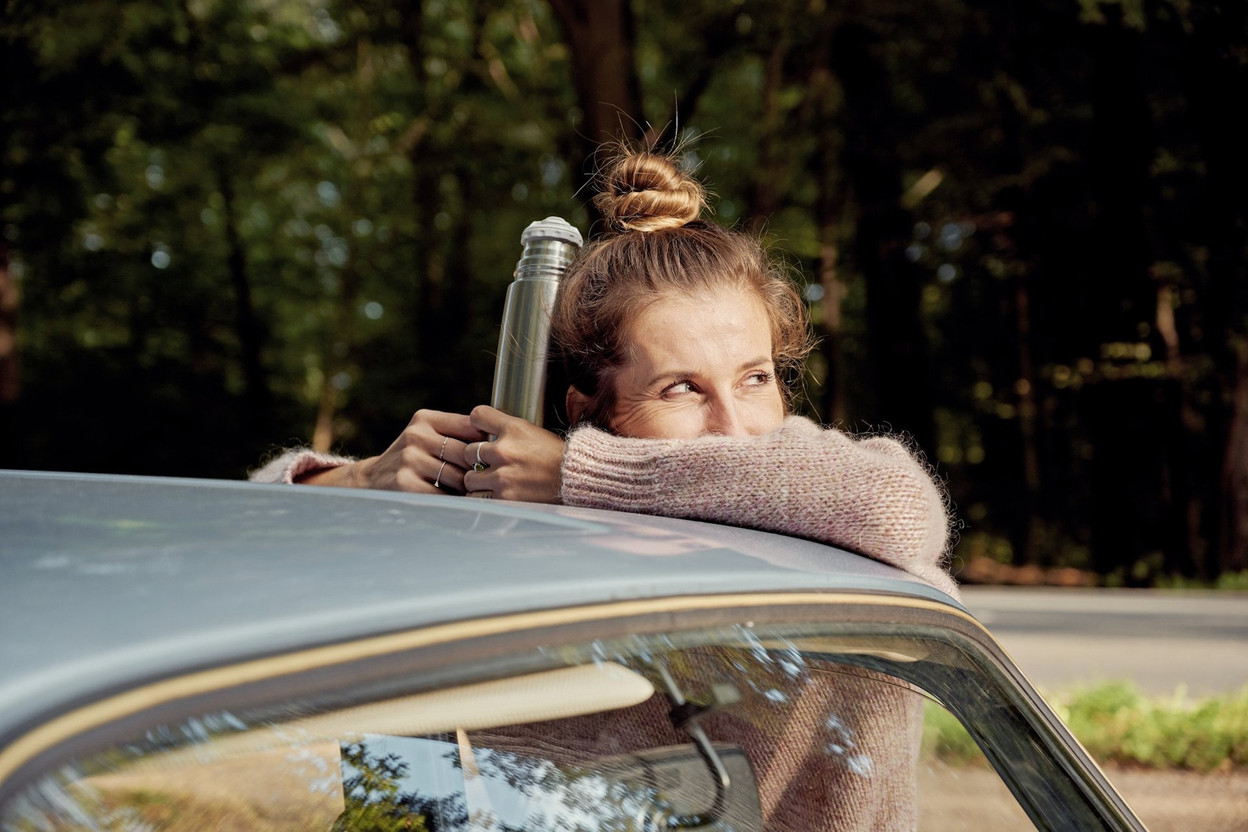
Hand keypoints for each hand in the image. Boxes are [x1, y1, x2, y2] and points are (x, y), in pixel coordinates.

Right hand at [352, 409, 486, 493]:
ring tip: (470, 492)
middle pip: (466, 454)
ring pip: (458, 477)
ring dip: (467, 488)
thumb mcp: (427, 436)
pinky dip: (453, 501)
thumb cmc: (412, 458)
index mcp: (425, 419)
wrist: (372, 480)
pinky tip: (454, 502)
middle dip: (477, 470)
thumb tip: (499, 439)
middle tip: (486, 480)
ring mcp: (409, 460)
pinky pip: (443, 495)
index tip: (494, 455)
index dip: (486, 443)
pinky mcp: (405, 483)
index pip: (470, 426)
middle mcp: (416, 436)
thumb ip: (457, 433)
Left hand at [460, 405, 564, 502]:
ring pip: (469, 478)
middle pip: (468, 451)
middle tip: (488, 465)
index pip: (477, 416)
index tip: (481, 433)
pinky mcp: (504, 498)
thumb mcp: (535, 432)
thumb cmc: (558, 457)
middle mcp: (504, 451)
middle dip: (476, 459)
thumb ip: (509, 431)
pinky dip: (484, 498)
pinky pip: (478, 498)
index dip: (477, 424)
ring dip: (478, 482)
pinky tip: (496, 495)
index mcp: (513, 429)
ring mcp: (502, 476)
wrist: (577, 480)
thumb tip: (487, 432)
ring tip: (493, 483)